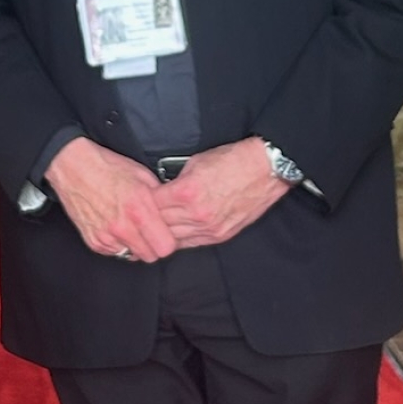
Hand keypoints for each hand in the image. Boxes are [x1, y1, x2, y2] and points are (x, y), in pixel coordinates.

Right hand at [44, 138, 179, 261]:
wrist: (74, 168)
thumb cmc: (107, 168)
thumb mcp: (143, 176)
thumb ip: (160, 198)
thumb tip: (172, 212)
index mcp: (138, 209)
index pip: (166, 247)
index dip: (169, 240)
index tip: (166, 233)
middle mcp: (122, 227)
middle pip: (151, 256)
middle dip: (154, 245)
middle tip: (150, 231)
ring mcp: (106, 237)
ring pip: (133, 256)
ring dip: (136, 245)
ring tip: (132, 226)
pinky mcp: (94, 241)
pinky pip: (115, 252)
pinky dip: (119, 243)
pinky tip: (117, 226)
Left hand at [154, 137, 290, 247]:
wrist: (263, 169)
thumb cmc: (232, 160)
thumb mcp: (195, 162)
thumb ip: (177, 180)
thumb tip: (164, 190)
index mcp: (186, 192)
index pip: (152, 204)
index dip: (143, 202)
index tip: (138, 200)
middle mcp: (196, 214)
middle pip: (160, 224)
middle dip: (149, 220)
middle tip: (142, 217)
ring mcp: (209, 228)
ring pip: (174, 238)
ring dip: (163, 232)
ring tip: (154, 228)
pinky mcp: (220, 235)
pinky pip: (192, 243)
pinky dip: (181, 238)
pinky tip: (174, 233)